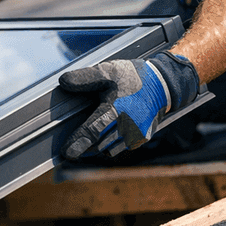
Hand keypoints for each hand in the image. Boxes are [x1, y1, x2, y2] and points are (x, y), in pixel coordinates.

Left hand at [59, 51, 200, 158]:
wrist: (162, 84)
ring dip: (97, 147)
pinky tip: (107, 136)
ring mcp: (135, 134)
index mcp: (116, 109)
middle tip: (72, 146)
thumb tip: (63, 83)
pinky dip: (111, 145)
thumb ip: (85, 78)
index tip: (66, 153)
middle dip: (85, 146)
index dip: (77, 143)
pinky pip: (121, 147)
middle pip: (98, 144)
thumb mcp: (108, 72)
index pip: (92, 131)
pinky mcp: (142, 138)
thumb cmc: (134, 78)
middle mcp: (127, 126)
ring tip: (88, 140)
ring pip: (109, 149)